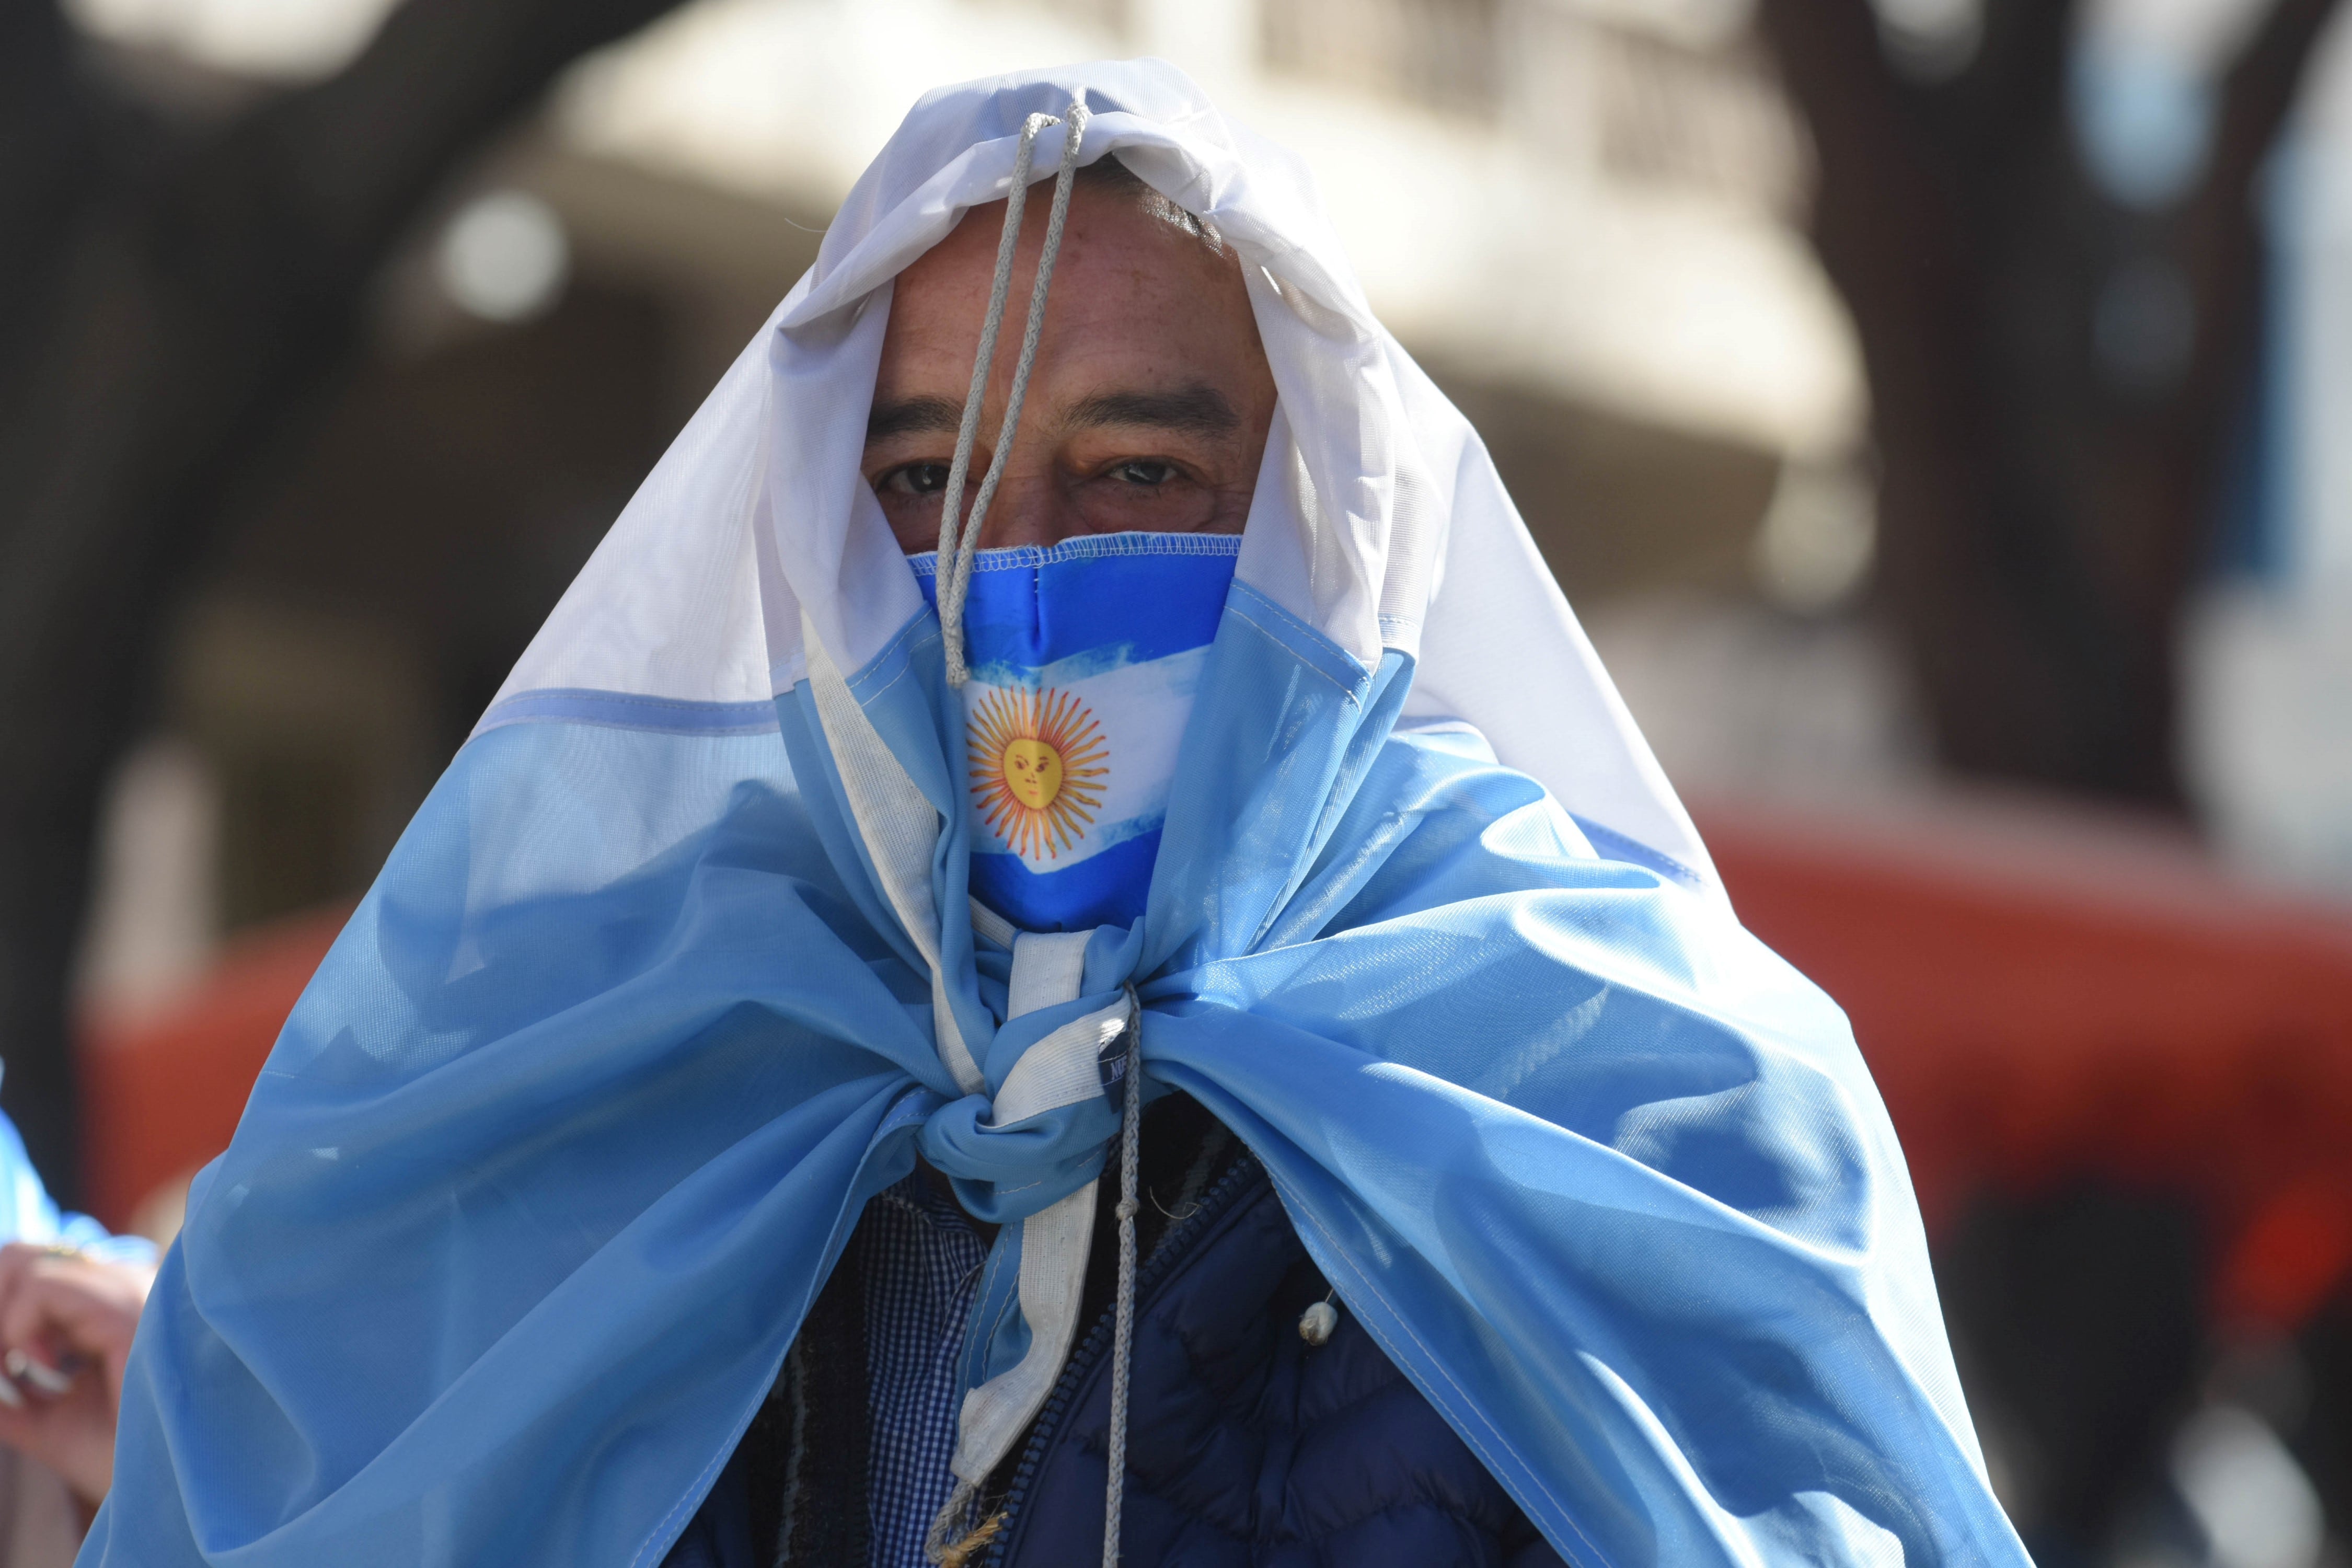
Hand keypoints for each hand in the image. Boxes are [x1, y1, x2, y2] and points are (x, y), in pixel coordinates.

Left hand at [0, 1242, 155, 1506]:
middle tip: (3, 1361)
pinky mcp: (126, 1310)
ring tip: (14, 1366)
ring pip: (27, 1265)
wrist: (162, 1490)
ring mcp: (129, 1291)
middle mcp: (124, 1285)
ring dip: (3, 1321)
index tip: (3, 1363)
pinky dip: (18, 1327)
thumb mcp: (43, 1421)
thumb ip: (6, 1395)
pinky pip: (43, 1288)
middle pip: (24, 1256)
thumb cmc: (119, 1461)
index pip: (32, 1271)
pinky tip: (42, 1368)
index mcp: (109, 1306)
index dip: (2, 1312)